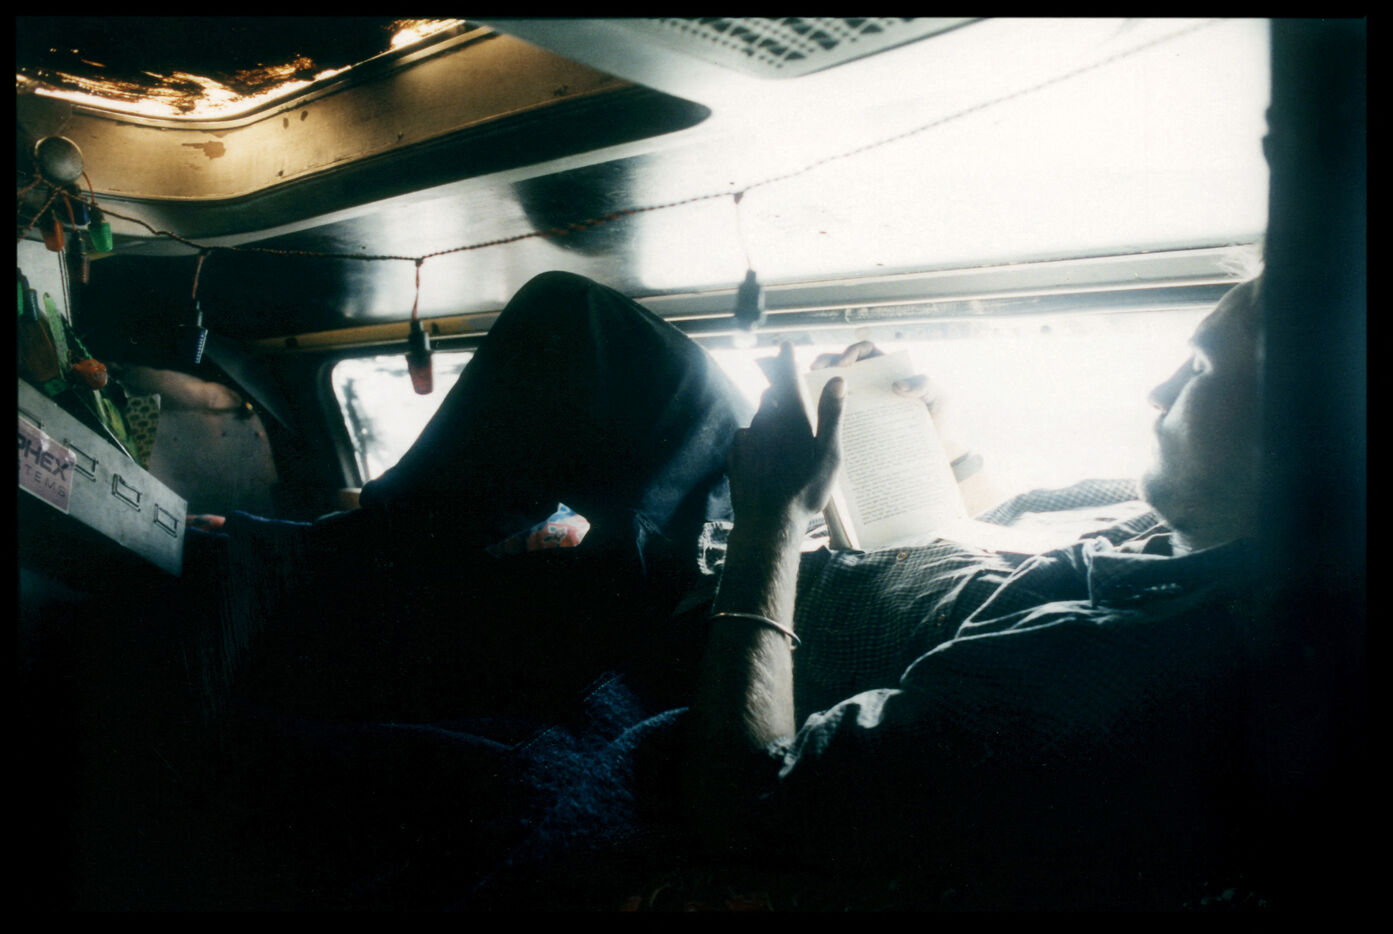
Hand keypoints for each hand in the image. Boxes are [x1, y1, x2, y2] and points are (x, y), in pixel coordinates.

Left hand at [728, 343, 843, 529]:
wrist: (768, 522)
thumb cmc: (806, 489)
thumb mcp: (829, 453)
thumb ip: (831, 414)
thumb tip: (837, 379)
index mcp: (791, 417)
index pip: (788, 377)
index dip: (787, 359)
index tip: (785, 344)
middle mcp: (766, 421)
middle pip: (772, 396)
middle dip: (780, 389)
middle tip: (789, 387)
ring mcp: (748, 438)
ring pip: (760, 417)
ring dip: (770, 416)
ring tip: (784, 431)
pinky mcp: (736, 456)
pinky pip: (747, 437)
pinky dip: (757, 437)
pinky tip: (765, 452)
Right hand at [812, 340, 949, 415]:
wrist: (938, 451)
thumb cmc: (939, 418)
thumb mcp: (939, 398)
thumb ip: (924, 384)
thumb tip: (897, 386)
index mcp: (887, 371)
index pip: (864, 352)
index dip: (851, 352)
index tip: (844, 365)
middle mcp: (871, 385)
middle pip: (842, 368)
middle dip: (825, 364)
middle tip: (815, 372)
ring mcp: (862, 406)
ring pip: (836, 391)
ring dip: (819, 387)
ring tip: (809, 392)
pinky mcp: (858, 427)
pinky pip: (839, 418)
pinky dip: (826, 416)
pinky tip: (816, 421)